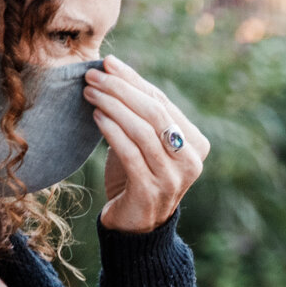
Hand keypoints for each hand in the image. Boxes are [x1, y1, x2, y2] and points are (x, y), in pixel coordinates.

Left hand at [86, 57, 207, 232]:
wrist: (135, 223)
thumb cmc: (137, 174)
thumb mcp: (145, 142)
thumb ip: (141, 113)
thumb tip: (114, 69)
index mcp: (196, 145)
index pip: (163, 103)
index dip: (134, 80)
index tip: (107, 63)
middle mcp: (191, 162)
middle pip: (155, 114)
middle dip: (120, 90)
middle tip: (92, 76)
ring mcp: (173, 179)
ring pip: (142, 131)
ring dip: (112, 107)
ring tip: (89, 93)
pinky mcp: (151, 191)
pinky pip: (130, 153)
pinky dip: (111, 131)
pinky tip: (96, 117)